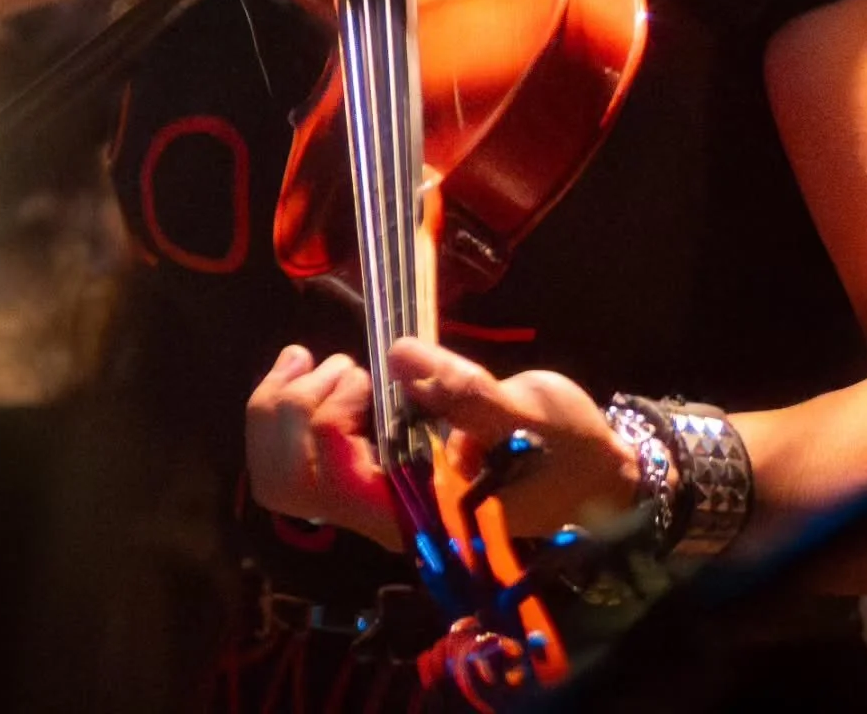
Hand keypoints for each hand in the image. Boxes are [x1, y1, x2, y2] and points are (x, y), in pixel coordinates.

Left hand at [245, 339, 642, 552]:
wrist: (589, 472)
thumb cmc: (566, 450)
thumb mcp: (526, 413)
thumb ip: (461, 389)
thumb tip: (397, 353)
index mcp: (416, 513)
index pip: (322, 475)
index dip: (323, 414)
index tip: (358, 374)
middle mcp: (384, 513)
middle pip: (282, 471)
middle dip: (289, 403)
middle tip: (330, 361)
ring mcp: (374, 495)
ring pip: (278, 460)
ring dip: (287, 399)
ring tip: (329, 363)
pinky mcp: (372, 472)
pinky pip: (298, 449)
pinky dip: (292, 404)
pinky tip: (315, 369)